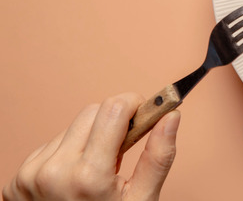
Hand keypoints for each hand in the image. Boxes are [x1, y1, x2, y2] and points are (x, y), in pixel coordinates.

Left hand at [3, 93, 180, 200]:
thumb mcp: (141, 200)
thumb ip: (159, 156)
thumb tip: (172, 116)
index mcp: (89, 176)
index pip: (114, 109)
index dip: (135, 105)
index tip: (145, 112)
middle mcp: (54, 171)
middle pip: (92, 112)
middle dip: (114, 122)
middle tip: (125, 148)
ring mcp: (30, 176)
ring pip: (71, 128)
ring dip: (90, 139)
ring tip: (97, 170)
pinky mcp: (16, 180)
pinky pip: (51, 147)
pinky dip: (68, 155)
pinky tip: (76, 178)